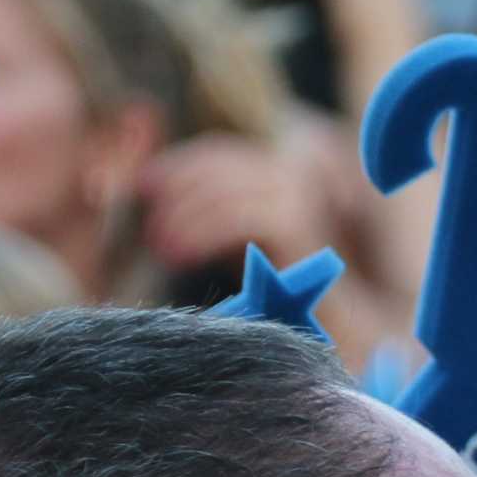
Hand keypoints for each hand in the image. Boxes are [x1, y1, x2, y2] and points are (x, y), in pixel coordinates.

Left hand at [139, 134, 336, 270]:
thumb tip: (157, 190)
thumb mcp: (239, 238)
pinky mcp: (297, 224)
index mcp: (280, 173)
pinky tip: (180, 256)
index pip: (222, 154)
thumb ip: (213, 210)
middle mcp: (294, 176)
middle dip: (178, 190)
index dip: (180, 164)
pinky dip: (202, 234)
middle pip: (221, 167)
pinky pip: (238, 218)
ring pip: (226, 192)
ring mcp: (298, 197)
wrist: (332, 322)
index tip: (144, 184)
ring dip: (185, 217)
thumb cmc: (282, 286)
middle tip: (150, 224)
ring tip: (161, 246)